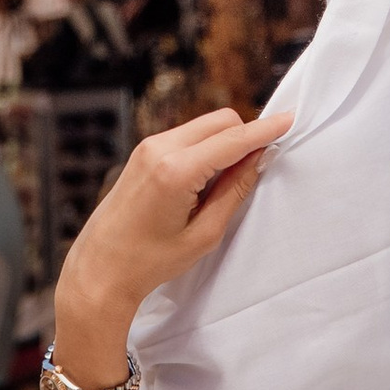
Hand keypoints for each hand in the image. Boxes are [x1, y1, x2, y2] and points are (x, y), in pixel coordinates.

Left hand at [55, 109, 292, 341]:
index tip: (290, 119)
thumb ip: (234, 191)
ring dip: (224, 143)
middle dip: (245, 136)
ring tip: (222, 186)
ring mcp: (147, 147)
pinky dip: (205, 148)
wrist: (99, 269)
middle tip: (256, 168)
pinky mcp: (143, 152)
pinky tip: (203, 181)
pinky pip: (186, 136)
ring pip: (204, 126)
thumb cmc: (149, 261)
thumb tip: (258, 159)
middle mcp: (159, 149)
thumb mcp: (203, 235)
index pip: (233, 139)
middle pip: (220, 121)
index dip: (265, 130)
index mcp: (176, 171)